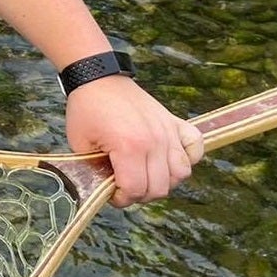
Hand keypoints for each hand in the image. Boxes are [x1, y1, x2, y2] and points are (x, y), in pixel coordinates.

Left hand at [64, 75, 203, 206]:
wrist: (98, 78)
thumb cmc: (87, 109)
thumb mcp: (80, 143)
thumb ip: (96, 170)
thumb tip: (110, 189)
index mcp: (128, 146)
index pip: (135, 190)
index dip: (121, 199)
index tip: (112, 193)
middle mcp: (154, 140)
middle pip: (159, 187)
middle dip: (140, 193)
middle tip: (125, 185)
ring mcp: (167, 131)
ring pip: (180, 173)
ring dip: (163, 180)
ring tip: (144, 174)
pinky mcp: (175, 122)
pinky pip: (195, 147)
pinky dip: (188, 158)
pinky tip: (167, 158)